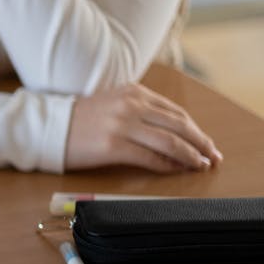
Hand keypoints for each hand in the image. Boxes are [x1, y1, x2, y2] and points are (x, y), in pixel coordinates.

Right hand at [66, 84, 222, 172]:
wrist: (49, 128)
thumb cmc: (80, 120)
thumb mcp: (113, 104)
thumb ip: (141, 111)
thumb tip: (173, 133)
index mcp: (133, 93)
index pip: (175, 112)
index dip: (195, 129)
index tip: (206, 143)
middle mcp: (131, 106)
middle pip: (179, 125)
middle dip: (201, 143)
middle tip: (214, 156)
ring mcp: (122, 125)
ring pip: (169, 141)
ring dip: (190, 155)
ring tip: (201, 165)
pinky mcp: (112, 146)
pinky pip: (150, 157)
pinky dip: (167, 165)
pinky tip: (176, 170)